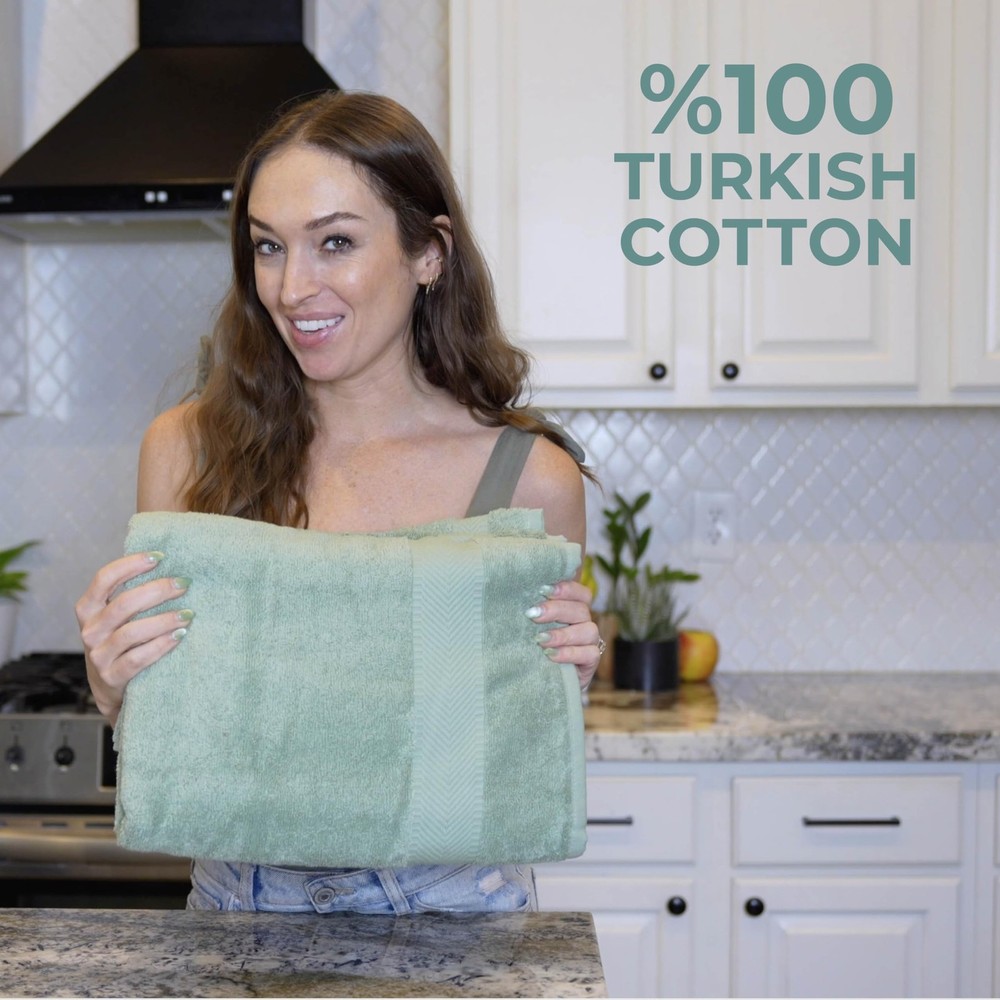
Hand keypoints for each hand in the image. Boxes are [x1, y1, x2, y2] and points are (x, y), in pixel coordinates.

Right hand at [74, 552, 190, 723]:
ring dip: (163, 620)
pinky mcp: (111, 678)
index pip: (104, 579)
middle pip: (123, 604)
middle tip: (184, 583)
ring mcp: (98, 656)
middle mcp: (90, 631)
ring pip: (131, 632)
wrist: (112, 690)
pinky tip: (180, 636)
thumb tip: (169, 564)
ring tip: (188, 614)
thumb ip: (133, 596)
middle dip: (157, 591)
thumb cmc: (122, 643)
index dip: (130, 564)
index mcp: (89, 610)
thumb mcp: (118, 619)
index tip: (159, 556)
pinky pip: (138, 659)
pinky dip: (161, 645)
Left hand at [529, 578, 601, 690]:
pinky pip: (590, 654)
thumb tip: (513, 595)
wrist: (541, 682)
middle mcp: (584, 622)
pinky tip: (551, 655)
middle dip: (556, 609)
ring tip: (540, 639)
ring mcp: (590, 642)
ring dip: (562, 634)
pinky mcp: (591, 662)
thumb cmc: (532, 647)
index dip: (566, 588)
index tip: (542, 589)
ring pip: (589, 630)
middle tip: (532, 614)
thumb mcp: (531, 627)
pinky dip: (569, 653)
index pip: (580, 592)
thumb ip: (532, 611)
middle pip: (581, 609)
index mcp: (573, 608)